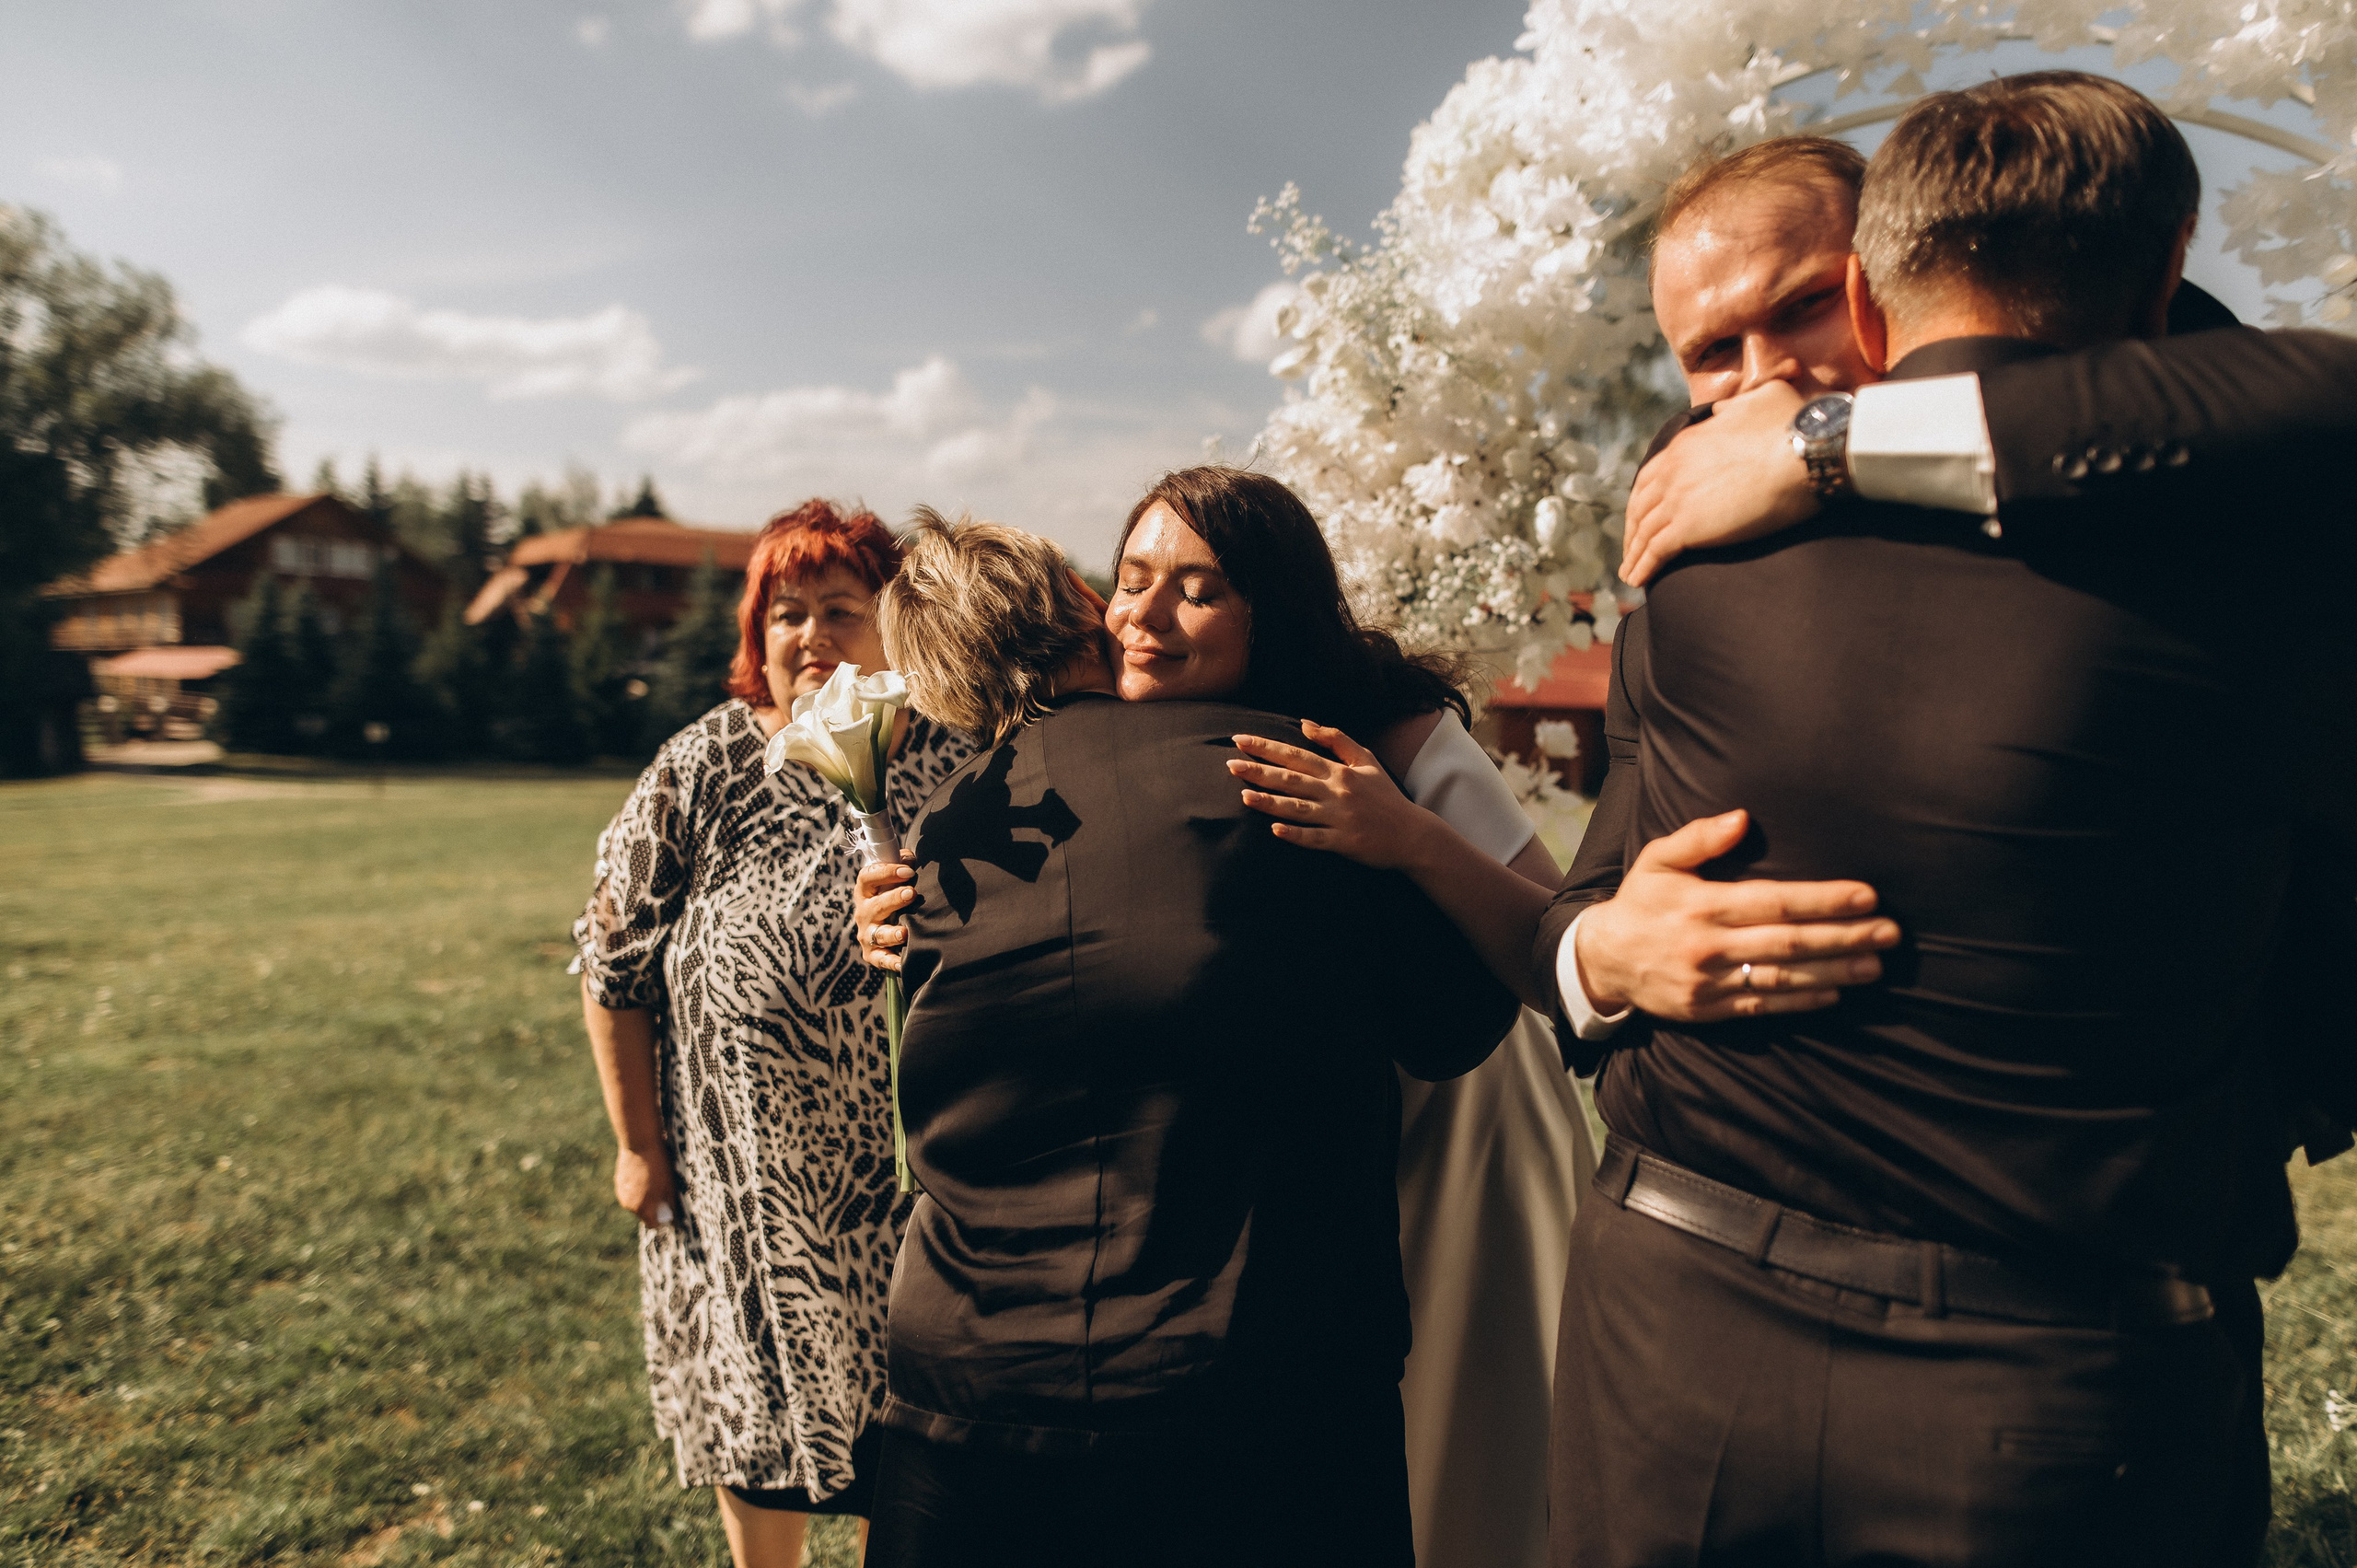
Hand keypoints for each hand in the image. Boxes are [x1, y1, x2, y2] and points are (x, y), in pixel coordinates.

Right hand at [614, 1144, 676, 1226]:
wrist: (640, 1144)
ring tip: (652, 1182)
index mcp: (643, 1208)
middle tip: (661, 1193)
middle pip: (643, 1214)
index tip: (667, 1212)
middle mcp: (629, 1205)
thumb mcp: (669, 1186)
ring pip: (635, 1203)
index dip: (662, 1220)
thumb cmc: (659, 1165)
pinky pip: (629, 1192)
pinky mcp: (618, 1183)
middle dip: (652, 1208)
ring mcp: (622, 1194)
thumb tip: (671, 1215)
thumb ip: (669, 1204)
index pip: (653, 1224)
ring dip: (643, 1198)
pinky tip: (643, 1176)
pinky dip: (635, 1189)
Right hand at [856, 858, 914, 973]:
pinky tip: (903, 963)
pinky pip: (881, 959)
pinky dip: (891, 962)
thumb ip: (903, 863)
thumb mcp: (896, 877)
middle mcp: (863, 912)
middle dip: (892, 899)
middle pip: (875, 906)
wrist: (888, 922)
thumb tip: (912, 858)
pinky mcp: (872, 954)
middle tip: (910, 893)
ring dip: (891, 934)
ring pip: (877, 934)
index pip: (867, 877)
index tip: (908, 870)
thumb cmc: (894, 893)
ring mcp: (866, 934)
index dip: (885, 872)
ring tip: (905, 932)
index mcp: (866, 891)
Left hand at [1227, 722, 1436, 869]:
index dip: (1267, 747)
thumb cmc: (1385, 796)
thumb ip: (1337, 739)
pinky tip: (1275, 830)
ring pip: (1298, 808)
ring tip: (1245, 796)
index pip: (1296, 755)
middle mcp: (1337, 792)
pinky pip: (1315, 838)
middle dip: (1259, 771)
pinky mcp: (1343, 842)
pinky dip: (1296, 834)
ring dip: (1270, 802)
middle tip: (1230, 765)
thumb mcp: (1367, 760)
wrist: (1412, 834)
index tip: (1240, 740)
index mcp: (1339, 771)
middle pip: (1291, 779)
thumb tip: (1305, 724)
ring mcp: (1339, 818)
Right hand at [1572, 809, 1899, 1021]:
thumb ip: (1699, 837)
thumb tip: (1743, 819)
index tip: (1866, 896)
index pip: (1774, 902)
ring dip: (1834, 972)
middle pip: (1789, 943)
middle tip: (1890, 933)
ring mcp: (1710, 982)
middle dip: (1844, 937)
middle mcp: (1709, 946)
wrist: (1603, 961)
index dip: (1823, 900)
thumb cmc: (1641, 902)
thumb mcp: (1658, 859)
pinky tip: (1834, 992)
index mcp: (1702, 906)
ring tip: (1875, 965)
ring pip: (1783, 978)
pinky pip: (1763, 1005)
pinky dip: (1802, 1000)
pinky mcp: (1710, 1009)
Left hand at [1621, 379, 1815, 587]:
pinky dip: (1643, 568)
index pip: (1650, 476)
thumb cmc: (1793, 425)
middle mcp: (1673, 470)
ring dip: (1634, 555)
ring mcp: (1678, 499)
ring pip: (1644, 532)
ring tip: (1631, 573)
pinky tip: (1639, 581)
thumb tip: (1721, 412)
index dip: (1643, 499)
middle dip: (1633, 530)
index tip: (1642, 515)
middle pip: (1640, 506)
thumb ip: (1732, 408)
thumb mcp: (1757, 401)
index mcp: (1685, 443)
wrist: (1808, 451)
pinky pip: (1656, 552)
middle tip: (1632, 549)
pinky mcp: (1689, 527)